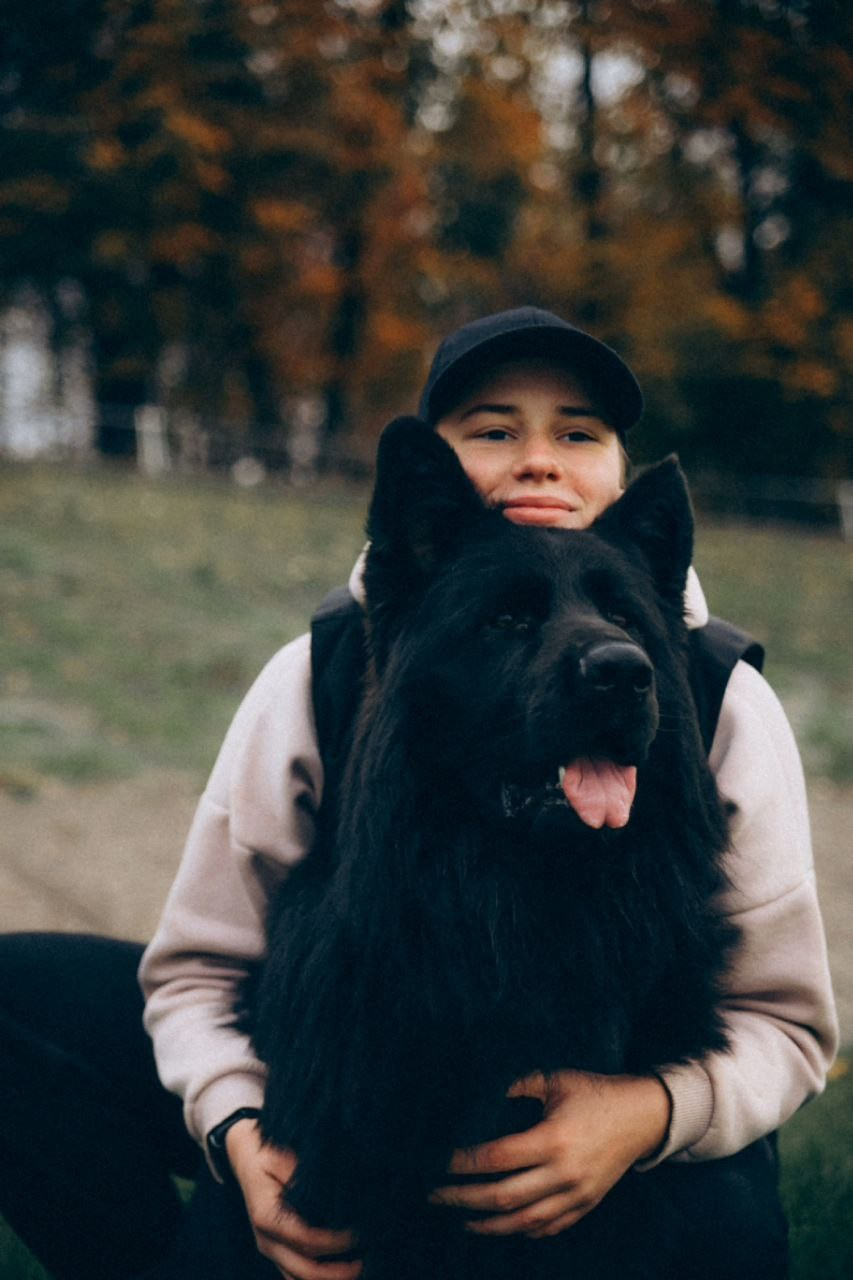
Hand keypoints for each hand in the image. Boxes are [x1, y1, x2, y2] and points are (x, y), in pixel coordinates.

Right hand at [226, 1119, 360, 1279]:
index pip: (306, 1239)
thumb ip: (305, 1175)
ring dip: (329, 1279)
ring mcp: (270, 1249)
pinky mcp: (277, 1251)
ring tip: (357, 1267)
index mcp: (266, 1216)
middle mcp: (266, 1240)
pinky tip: (341, 1267)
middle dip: (337, 1272)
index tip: (360, 1233)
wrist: (246, 1155)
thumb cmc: (268, 1152)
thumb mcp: (284, 1156)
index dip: (335, 1241)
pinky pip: (296, 1275)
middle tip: (365, 1261)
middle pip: (304, 1270)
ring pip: (299, 1279)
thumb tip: (336, 1189)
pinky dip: (319, 1277)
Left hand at [430, 1070, 670, 1238]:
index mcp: (553, 1139)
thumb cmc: (596, 1091)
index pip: (497, 1158)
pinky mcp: (586, 1204)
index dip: (464, 1162)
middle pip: (503, 1197)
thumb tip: (479, 1091)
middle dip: (463, 1199)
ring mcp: (577, 1194)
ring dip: (488, 1224)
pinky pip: (549, 1227)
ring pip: (524, 1221)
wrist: (644, 1115)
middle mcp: (564, 1173)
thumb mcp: (555, 1079)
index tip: (438, 1161)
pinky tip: (502, 1225)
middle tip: (435, 1195)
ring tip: (461, 1219)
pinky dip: (522, 1230)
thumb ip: (517, 1085)